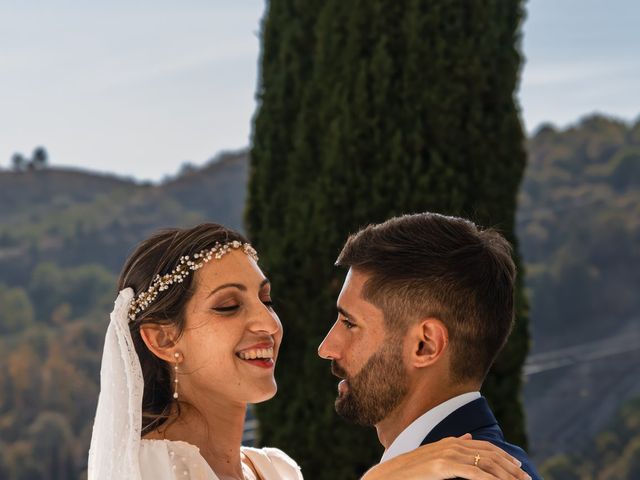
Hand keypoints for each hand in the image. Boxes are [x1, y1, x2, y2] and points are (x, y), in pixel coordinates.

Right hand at [360, 434, 530, 479]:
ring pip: (485, 464)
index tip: (519, 468)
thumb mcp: (433, 454)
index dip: (504, 457)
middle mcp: (452, 445)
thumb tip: (466, 437)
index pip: (485, 447)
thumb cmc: (410, 470)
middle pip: (490, 454)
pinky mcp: (442, 467)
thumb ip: (451, 446)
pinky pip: (473, 474)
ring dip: (505, 475)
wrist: (389, 475)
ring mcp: (447, 455)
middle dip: (511, 467)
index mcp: (451, 442)